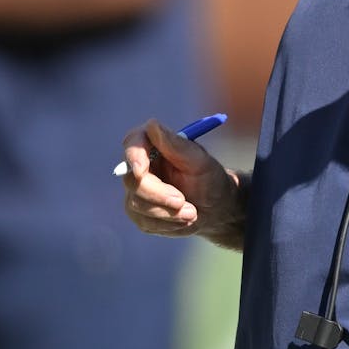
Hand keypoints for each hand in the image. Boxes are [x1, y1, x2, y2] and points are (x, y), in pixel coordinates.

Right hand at [121, 118, 244, 246]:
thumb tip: (152, 125)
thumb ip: (176, 144)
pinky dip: (167, 223)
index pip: (133, 142)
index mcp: (153, 144)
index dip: (133, 156)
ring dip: (168, 212)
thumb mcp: (199, 160)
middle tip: (183, 202)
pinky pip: (144, 221)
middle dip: (159, 194)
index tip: (142, 170)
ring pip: (137, 203)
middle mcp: (140, 165)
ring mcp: (136, 190)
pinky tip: (184, 219)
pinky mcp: (138, 212)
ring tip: (192, 212)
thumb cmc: (209, 178)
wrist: (215, 209)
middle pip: (133, 180)